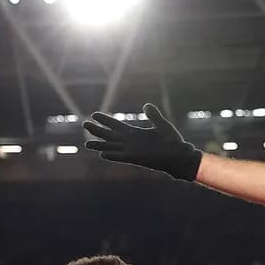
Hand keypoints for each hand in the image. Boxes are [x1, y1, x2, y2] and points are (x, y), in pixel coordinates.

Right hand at [82, 103, 203, 180]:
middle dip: (97, 130)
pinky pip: (121, 157)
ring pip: (112, 147)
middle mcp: (131, 143)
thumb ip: (153, 115)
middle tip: (84, 124)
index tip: (94, 114)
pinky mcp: (137, 158)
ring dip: (100, 145)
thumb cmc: (173, 142)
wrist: (180, 156)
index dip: (105, 120)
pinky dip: (112, 156)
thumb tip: (146, 105)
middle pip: (110, 136)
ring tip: (86, 143)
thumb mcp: (162, 124)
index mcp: (136, 134)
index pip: (116, 126)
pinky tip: (101, 154)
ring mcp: (133, 151)